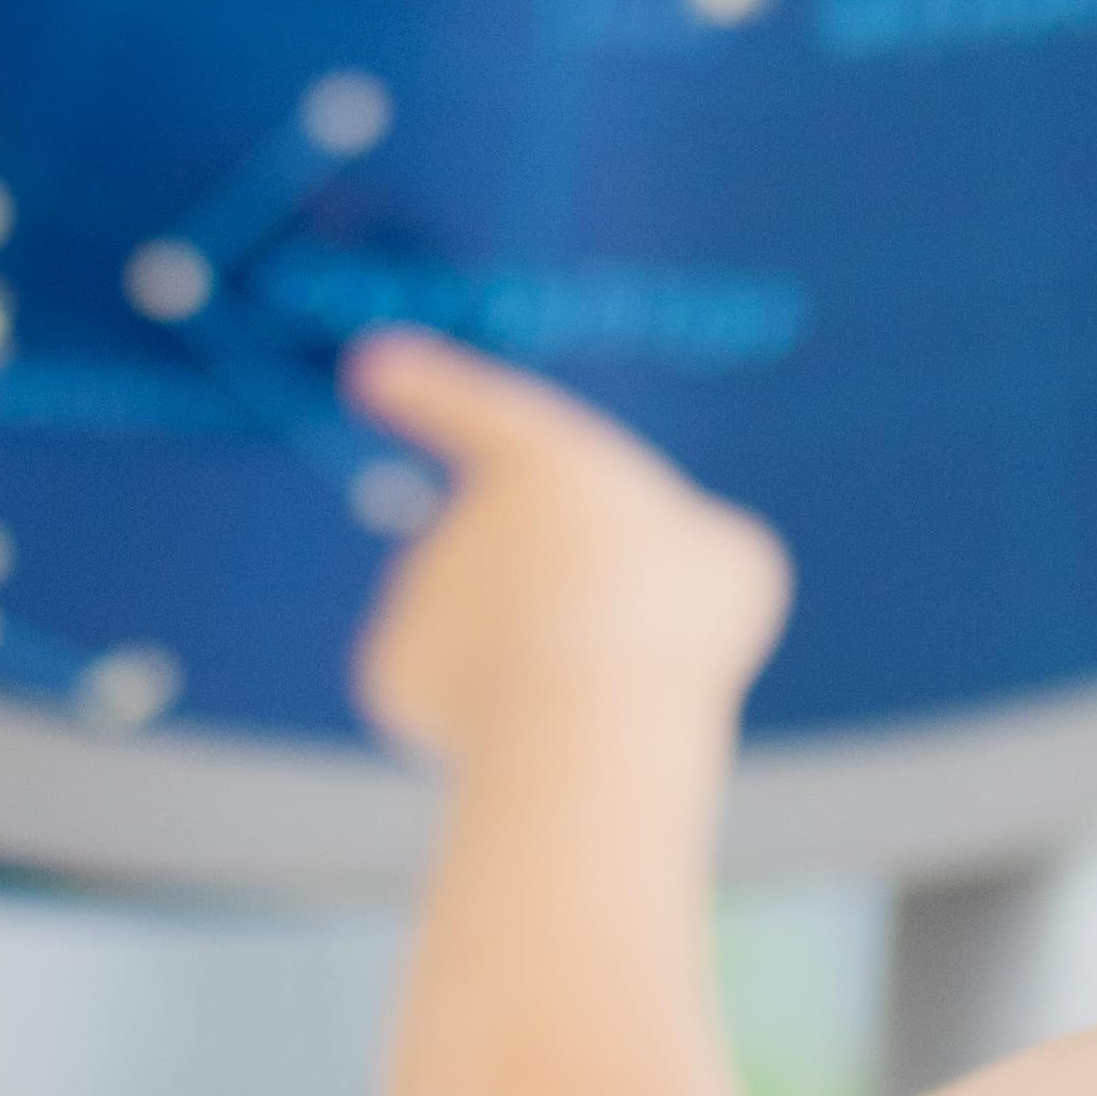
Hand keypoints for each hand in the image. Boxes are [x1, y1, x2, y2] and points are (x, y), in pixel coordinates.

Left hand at [344, 331, 791, 765]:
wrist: (589, 725)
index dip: (429, 385)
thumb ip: (682, 552)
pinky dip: (487, 714)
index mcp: (539, 457)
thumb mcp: (726, 561)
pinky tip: (536, 730)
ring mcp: (415, 590)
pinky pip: (448, 688)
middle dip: (560, 604)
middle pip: (516, 558)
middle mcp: (458, 511)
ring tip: (590, 694)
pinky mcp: (390, 668)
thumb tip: (650, 580)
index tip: (370, 365)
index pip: (474, 407)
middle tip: (629, 646)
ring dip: (529, 658)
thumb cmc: (673, 623)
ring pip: (483, 627)